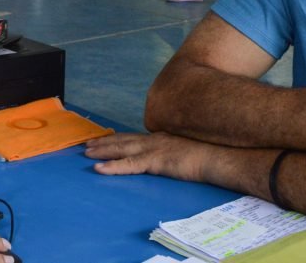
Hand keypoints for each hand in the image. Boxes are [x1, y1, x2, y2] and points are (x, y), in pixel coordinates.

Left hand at [84, 132, 215, 182]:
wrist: (218, 157)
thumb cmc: (208, 156)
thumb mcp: (186, 151)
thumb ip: (174, 152)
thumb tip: (170, 158)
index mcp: (161, 137)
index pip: (134, 136)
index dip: (117, 137)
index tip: (103, 137)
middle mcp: (154, 139)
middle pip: (123, 140)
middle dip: (104, 142)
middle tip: (87, 144)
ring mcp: (153, 149)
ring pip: (121, 149)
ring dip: (102, 151)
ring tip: (87, 153)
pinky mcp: (155, 161)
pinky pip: (128, 165)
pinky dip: (112, 166)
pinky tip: (99, 168)